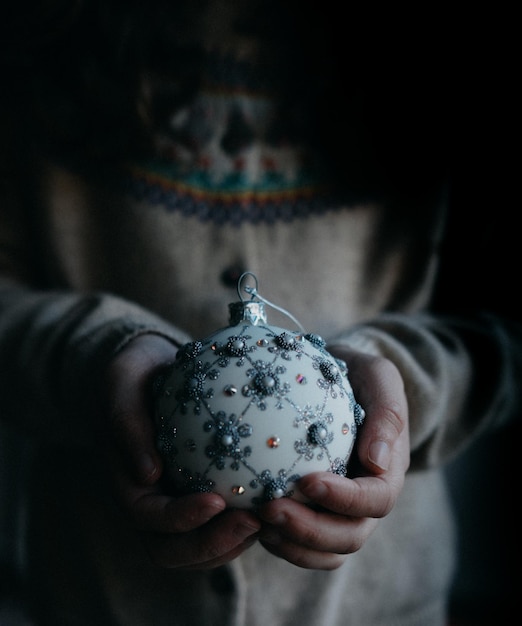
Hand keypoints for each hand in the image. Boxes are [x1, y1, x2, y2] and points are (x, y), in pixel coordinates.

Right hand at [101, 334, 260, 569]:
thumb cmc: (135, 373)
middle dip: (212, 545)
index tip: (216, 501)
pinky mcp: (202, 496)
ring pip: (200, 547)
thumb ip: (126, 420)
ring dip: (233, 542)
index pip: (149, 518)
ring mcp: (176, 505)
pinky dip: (246, 523)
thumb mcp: (122, 379)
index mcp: (127, 483)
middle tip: (252, 522)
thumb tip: (149, 474)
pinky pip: (223, 522)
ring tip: (269, 520)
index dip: (180, 519)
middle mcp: (151, 503)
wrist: (153, 371)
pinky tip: (276, 502)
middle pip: (173, 550)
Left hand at [256, 347, 408, 569]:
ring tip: (258, 522)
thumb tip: (376, 461)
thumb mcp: (379, 377)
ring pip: (327, 550)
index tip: (308, 481)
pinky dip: (283, 541)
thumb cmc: (359, 375)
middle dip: (311, 530)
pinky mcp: (317, 513)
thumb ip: (387, 412)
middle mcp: (368, 500)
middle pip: (350, 536)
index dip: (345, 499)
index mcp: (389, 470)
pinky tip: (252, 521)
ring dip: (293, 544)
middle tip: (270, 509)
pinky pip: (305, 543)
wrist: (342, 379)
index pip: (376, 499)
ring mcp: (343, 512)